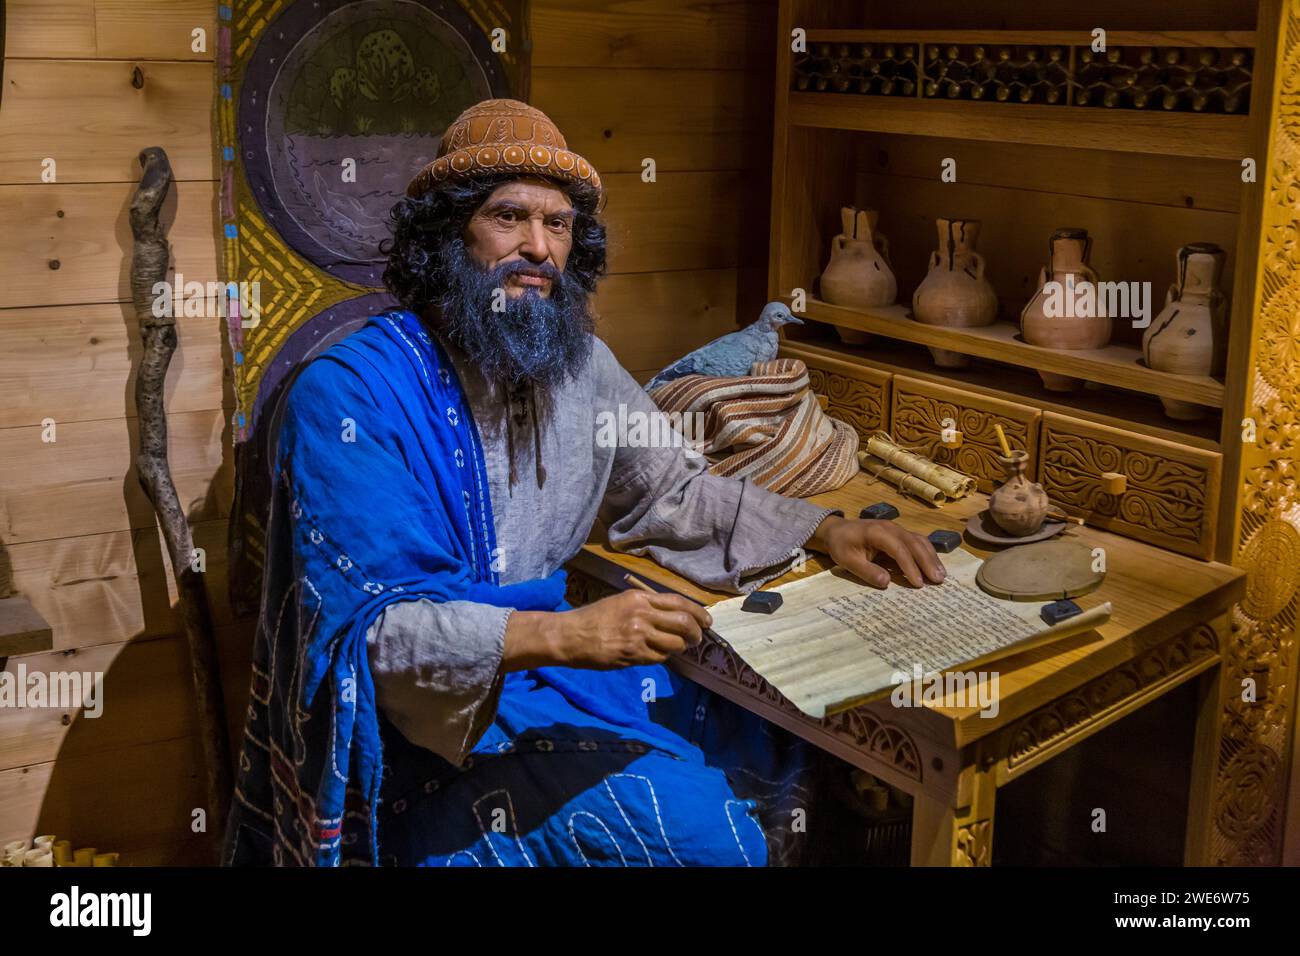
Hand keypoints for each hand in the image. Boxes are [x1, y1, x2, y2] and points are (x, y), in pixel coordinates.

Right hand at [505, 589, 711, 670]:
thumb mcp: (621, 602)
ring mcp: (639, 635)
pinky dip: (663, 657)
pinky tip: (656, 654)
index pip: (679, 603)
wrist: (571, 635)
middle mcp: (642, 613)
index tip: (707, 621)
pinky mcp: (634, 654)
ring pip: (675, 643)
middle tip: (698, 639)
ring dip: (680, 648)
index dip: (698, 613)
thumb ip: (647, 607)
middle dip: (696, 633)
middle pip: (684, 623)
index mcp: (640, 597)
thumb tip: (674, 616)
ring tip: (677, 648)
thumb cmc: (595, 618)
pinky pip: (659, 658)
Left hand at [807, 515, 946, 588]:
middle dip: (927, 562)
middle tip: (938, 580)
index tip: (918, 584)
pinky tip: (934, 565)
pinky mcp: (900, 533)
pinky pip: (918, 541)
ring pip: (920, 541)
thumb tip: (886, 582)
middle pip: (914, 543)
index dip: (910, 567)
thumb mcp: (847, 560)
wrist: (837, 530)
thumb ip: (866, 571)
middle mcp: (891, 528)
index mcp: (877, 533)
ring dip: (931, 557)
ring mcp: (897, 529)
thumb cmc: (842, 545)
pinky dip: (928, 553)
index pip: (899, 549)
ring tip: (941, 575)